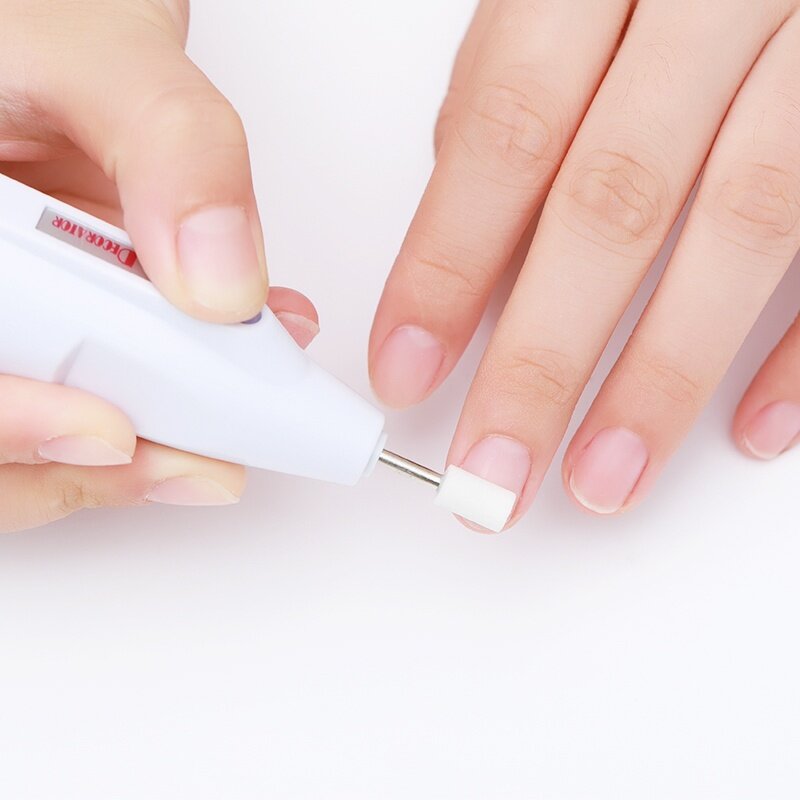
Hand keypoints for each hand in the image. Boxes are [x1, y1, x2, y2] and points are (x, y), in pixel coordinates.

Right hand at [0, 0, 319, 531]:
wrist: (67, 49)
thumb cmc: (54, 41)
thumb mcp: (108, 62)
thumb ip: (174, 152)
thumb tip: (223, 285)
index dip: (10, 420)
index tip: (110, 433)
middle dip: (93, 462)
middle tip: (204, 461)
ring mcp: (12, 330)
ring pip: (36, 444)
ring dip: (136, 458)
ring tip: (221, 442)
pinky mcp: (54, 344)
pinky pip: (91, 410)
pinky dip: (160, 420)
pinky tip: (223, 389)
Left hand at [370, 0, 799, 527]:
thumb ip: (509, 107)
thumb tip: (463, 251)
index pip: (506, 135)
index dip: (447, 265)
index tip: (405, 372)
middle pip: (612, 204)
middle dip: (542, 360)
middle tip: (491, 474)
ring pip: (741, 226)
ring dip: (662, 378)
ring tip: (602, 481)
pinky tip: (749, 428)